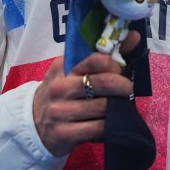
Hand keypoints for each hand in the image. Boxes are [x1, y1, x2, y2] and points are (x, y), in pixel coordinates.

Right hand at [32, 30, 139, 155]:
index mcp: (64, 68)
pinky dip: (109, 126)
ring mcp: (59, 111)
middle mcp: (60, 88)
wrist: (34, 125)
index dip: (115, 64)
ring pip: (104, 107)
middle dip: (123, 86)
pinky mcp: (62, 133)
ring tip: (117, 107)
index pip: (97, 59)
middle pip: (104, 82)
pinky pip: (98, 128)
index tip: (121, 70)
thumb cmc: (63, 93)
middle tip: (128, 89)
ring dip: (116, 107)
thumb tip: (135, 36)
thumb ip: (105, 55)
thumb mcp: (76, 72)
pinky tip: (109, 123)